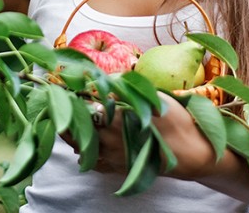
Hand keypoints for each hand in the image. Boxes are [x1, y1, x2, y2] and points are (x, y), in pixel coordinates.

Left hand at [66, 97, 218, 177]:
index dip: (71, 95)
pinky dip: (85, 150)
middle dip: (67, 113)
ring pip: (80, 145)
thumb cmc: (174, 119)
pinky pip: (92, 161)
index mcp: (114, 117)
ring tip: (67, 119)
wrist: (190, 152)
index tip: (62, 86)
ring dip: (72, 132)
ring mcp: (111, 156)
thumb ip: (126, 87)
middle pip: (76, 126)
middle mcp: (108, 138)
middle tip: (58, 101)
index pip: (82, 105)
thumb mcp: (151, 95)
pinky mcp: (117, 168)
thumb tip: (104, 80)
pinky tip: (85, 140)